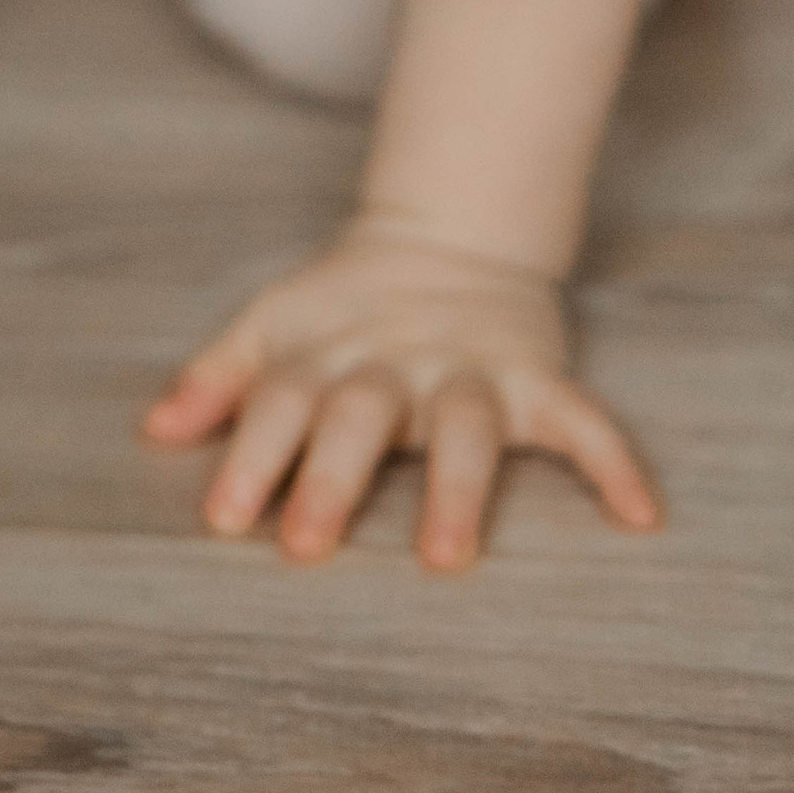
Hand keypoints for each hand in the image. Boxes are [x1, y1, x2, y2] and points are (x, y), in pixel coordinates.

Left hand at [141, 215, 660, 570]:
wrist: (449, 236)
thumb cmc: (345, 306)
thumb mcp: (275, 323)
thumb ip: (219, 376)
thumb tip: (153, 430)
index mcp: (327, 352)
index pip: (281, 401)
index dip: (251, 455)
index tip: (225, 518)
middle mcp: (395, 361)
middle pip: (359, 414)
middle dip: (332, 477)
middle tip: (305, 546)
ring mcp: (468, 366)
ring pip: (463, 424)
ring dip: (454, 486)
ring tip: (444, 556)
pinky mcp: (534, 376)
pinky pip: (582, 418)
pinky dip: (614, 460)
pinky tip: (640, 513)